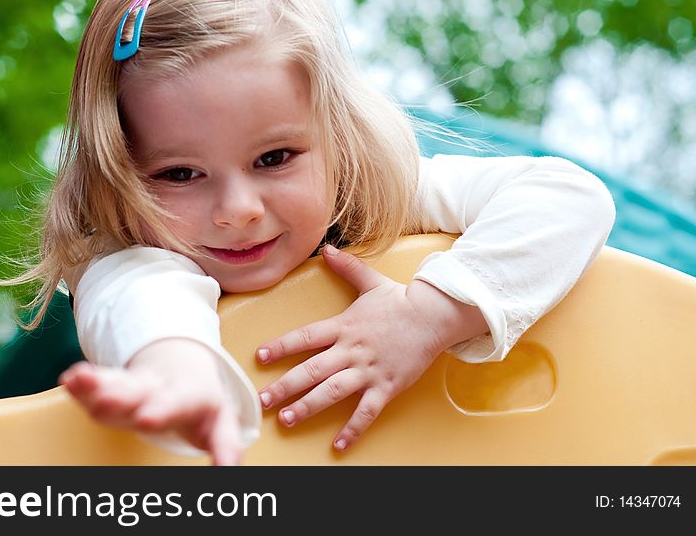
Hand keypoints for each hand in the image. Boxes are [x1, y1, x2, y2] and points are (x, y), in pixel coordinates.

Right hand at [60, 338, 241, 465]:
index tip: (151, 422)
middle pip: (142, 392)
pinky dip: (83, 383)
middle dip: (126, 398)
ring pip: (117, 384)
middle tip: (115, 404)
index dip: (164, 411)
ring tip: (79, 382)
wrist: (182, 366)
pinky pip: (97, 382)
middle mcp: (159, 388)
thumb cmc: (201, 405)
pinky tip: (70, 380)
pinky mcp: (113, 385)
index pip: (179, 404)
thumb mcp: (220, 424)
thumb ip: (226, 447)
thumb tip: (231, 472)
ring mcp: (134, 386)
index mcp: (190, 396)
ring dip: (99, 385)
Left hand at [255, 244, 486, 451]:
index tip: (260, 356)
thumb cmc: (401, 301)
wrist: (434, 316)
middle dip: (285, 386)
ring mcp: (369, 370)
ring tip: (287, 419)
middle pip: (312, 369)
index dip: (281, 346)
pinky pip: (367, 411)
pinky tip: (337, 445)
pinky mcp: (387, 386)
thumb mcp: (371, 281)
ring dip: (309, 406)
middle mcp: (352, 349)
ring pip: (333, 391)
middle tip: (262, 400)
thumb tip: (327, 249)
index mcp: (344, 326)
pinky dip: (352, 429)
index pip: (305, 337)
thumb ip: (347, 267)